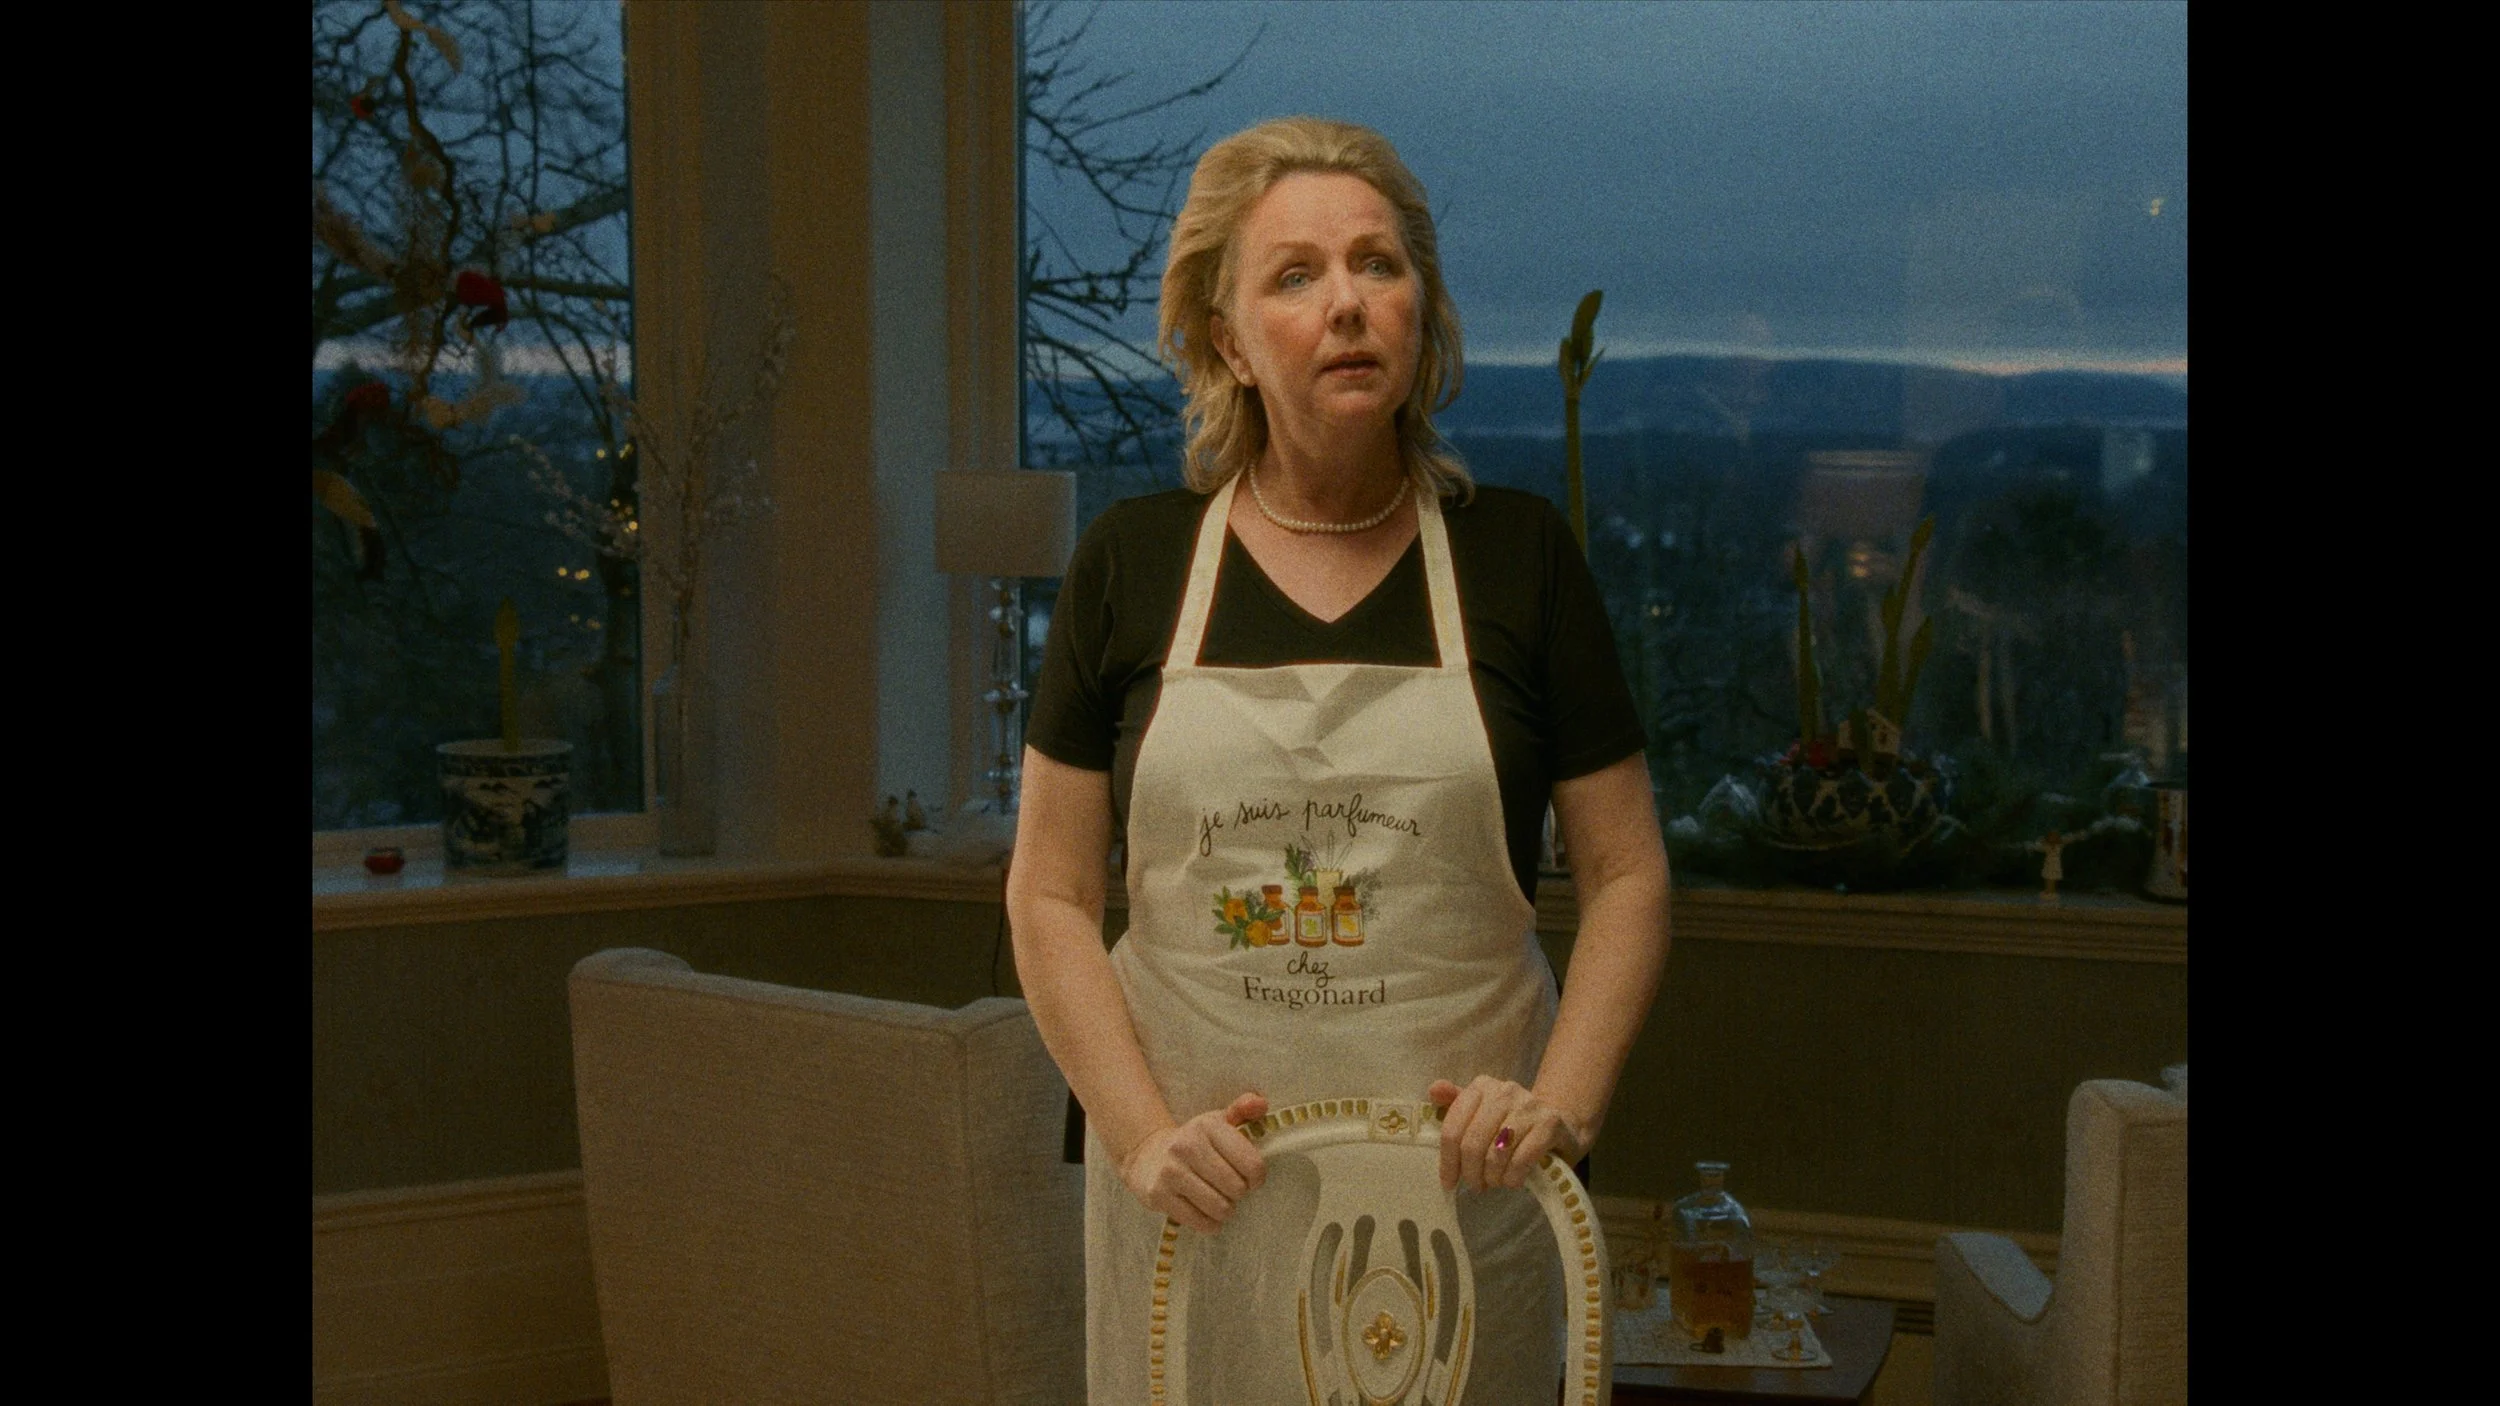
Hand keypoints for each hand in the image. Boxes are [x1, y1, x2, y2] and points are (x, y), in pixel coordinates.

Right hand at [1118, 1092, 1268, 1232]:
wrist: (1147, 1156)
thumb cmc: (1194, 1142)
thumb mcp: (1218, 1121)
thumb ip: (1243, 1109)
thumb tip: (1261, 1104)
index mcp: (1207, 1126)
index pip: (1253, 1164)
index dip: (1257, 1178)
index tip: (1249, 1178)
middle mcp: (1187, 1146)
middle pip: (1237, 1189)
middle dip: (1238, 1193)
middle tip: (1230, 1189)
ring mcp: (1171, 1171)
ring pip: (1220, 1208)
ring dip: (1225, 1210)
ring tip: (1218, 1200)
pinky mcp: (1158, 1195)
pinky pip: (1201, 1223)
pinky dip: (1209, 1223)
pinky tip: (1205, 1212)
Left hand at [1427, 1077, 1590, 1192]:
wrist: (1562, 1124)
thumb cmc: (1512, 1123)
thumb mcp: (1483, 1112)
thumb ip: (1456, 1103)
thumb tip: (1433, 1091)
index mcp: (1482, 1086)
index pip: (1453, 1128)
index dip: (1448, 1160)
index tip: (1449, 1182)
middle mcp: (1504, 1090)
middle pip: (1472, 1142)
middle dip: (1471, 1172)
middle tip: (1476, 1186)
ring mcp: (1529, 1105)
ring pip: (1496, 1152)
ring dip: (1493, 1176)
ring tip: (1495, 1182)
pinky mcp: (1550, 1123)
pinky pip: (1521, 1158)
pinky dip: (1513, 1177)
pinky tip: (1513, 1181)